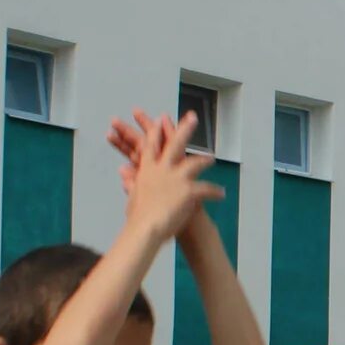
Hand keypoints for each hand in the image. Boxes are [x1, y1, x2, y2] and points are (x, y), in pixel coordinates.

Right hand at [108, 110, 220, 244]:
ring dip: (204, 160)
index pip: (152, 145)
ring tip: (212, 159)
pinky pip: (206, 188)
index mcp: (147, 170)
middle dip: (185, 128)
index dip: (156, 130)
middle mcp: (162, 169)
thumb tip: (122, 171)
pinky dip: (215, 191)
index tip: (160, 118)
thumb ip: (130, 181)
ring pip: (195, 163)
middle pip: (175, 143)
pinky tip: (222, 194)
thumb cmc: (137, 216)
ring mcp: (176, 178)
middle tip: (193, 116)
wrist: (146, 228)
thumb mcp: (132, 195)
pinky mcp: (189, 190)